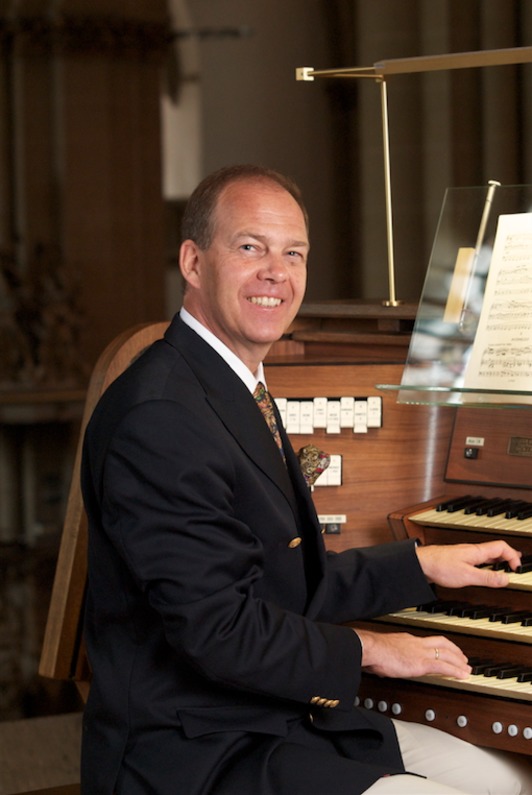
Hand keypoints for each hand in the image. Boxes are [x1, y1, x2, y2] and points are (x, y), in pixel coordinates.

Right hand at [355, 628, 471, 679]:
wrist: (372, 648)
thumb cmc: (373, 650)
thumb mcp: (384, 651)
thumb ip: (389, 656)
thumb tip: (385, 665)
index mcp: (408, 639)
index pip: (428, 641)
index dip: (440, 645)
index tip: (445, 650)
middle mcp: (417, 643)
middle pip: (442, 643)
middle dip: (455, 650)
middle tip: (463, 658)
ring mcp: (421, 652)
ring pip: (447, 654)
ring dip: (459, 662)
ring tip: (467, 669)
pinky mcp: (422, 663)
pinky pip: (444, 666)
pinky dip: (455, 671)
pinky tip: (462, 676)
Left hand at [416, 540, 521, 588]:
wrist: (420, 563)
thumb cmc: (440, 566)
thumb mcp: (467, 576)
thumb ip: (487, 578)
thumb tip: (505, 579)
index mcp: (477, 552)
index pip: (502, 547)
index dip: (513, 556)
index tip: (517, 568)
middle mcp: (472, 551)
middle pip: (496, 549)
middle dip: (508, 556)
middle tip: (516, 565)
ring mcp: (465, 554)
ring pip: (487, 554)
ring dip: (498, 560)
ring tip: (505, 568)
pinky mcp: (459, 559)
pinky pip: (478, 559)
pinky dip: (487, 564)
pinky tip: (484, 571)